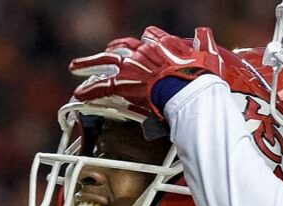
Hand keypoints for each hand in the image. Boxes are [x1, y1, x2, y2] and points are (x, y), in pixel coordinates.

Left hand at [70, 26, 224, 115]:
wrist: (188, 90)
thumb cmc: (200, 78)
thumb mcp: (207, 55)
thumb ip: (204, 43)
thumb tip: (203, 34)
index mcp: (164, 44)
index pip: (149, 37)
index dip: (143, 43)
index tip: (139, 46)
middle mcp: (144, 51)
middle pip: (122, 47)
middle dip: (111, 50)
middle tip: (102, 52)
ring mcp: (132, 66)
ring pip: (104, 62)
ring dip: (88, 64)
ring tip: (76, 66)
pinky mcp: (124, 84)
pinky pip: (101, 86)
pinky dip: (89, 90)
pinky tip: (78, 93)